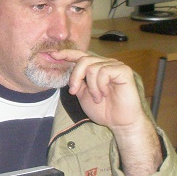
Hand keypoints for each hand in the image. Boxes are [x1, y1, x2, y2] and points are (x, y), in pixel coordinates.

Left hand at [52, 49, 162, 175]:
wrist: (119, 122)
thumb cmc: (103, 109)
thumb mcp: (83, 94)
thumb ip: (77, 81)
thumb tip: (65, 68)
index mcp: (95, 68)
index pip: (80, 55)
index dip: (66, 53)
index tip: (53, 54)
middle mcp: (106, 63)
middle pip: (83, 60)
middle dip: (75, 76)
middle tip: (74, 92)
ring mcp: (115, 65)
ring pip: (92, 67)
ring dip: (91, 87)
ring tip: (98, 98)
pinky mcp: (123, 70)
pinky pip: (104, 71)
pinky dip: (100, 85)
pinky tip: (105, 94)